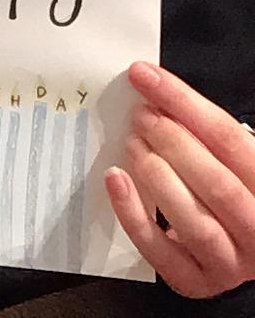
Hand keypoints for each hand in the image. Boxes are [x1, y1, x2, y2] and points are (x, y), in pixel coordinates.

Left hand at [107, 61, 254, 297]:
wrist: (245, 245)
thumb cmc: (233, 186)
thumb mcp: (232, 158)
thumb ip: (203, 133)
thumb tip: (154, 93)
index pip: (229, 139)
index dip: (184, 102)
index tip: (145, 76)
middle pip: (216, 183)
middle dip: (172, 141)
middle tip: (140, 115)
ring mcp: (229, 262)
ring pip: (194, 222)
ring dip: (156, 175)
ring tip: (132, 142)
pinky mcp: (196, 281)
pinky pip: (160, 253)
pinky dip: (133, 214)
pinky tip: (115, 179)